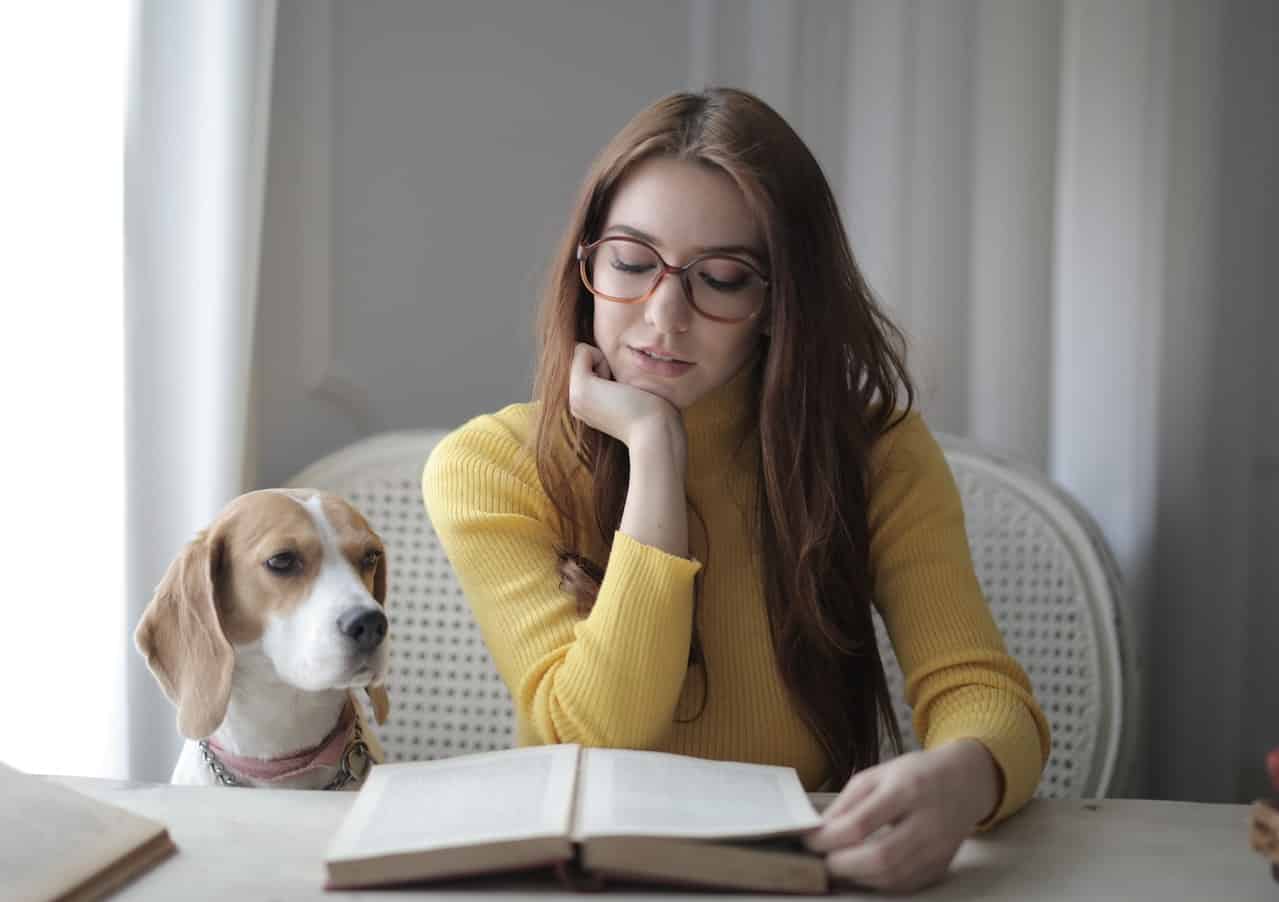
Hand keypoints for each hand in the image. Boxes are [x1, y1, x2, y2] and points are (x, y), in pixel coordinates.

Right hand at [568, 343, 683, 454]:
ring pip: (581, 354)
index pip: (584, 364)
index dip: (605, 365)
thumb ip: (612, 380)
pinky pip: (582, 350)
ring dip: (605, 363)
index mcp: (585, 405)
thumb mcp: (627, 393)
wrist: (655, 433)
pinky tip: (615, 384)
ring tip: (619, 391)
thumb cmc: (652, 413)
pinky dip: (601, 358)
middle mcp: (575, 402)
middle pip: (581, 358)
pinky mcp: (580, 388)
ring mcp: (574, 397)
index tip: (621, 390)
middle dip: (604, 363)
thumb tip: (608, 356)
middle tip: (621, 391)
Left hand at [805, 739, 1001, 892]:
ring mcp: (938, 848)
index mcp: (907, 789)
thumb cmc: (915, 774)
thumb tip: (819, 833)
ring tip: (837, 866)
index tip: (809, 841)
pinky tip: (862, 872)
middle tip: (820, 862)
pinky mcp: (941, 866)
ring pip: (892, 877)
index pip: (862, 823)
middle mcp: (927, 822)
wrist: (965, 782)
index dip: (829, 838)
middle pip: (880, 857)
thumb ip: (847, 803)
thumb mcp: (877, 774)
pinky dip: (877, 883)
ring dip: (857, 877)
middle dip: (842, 865)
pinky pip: (904, 885)